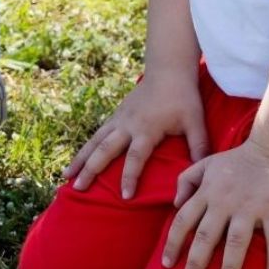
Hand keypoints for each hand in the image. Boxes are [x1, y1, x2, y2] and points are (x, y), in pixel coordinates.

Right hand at [65, 71, 207, 198]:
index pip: (135, 157)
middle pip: (104, 150)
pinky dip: (85, 148)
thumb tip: (202, 172)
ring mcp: (118, 119)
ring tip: (66, 176)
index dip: (130, 177)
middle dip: (90, 170)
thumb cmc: (183, 98)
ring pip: (94, 141)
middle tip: (78, 188)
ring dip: (80, 159)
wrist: (168, 71)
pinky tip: (77, 160)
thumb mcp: (195, 122)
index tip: (125, 197)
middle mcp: (127, 125)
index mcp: (147, 129)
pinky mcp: (116, 116)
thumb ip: (199, 147)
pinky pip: (97, 135)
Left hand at [162, 139, 268, 268]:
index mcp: (207, 193)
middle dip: (195, 263)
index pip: (183, 220)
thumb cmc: (236, 160)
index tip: (166, 265)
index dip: (173, 243)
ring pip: (236, 242)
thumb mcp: (205, 163)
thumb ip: (186, 181)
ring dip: (229, 268)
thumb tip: (175, 204)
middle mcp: (225, 202)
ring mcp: (250, 208)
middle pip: (205, 236)